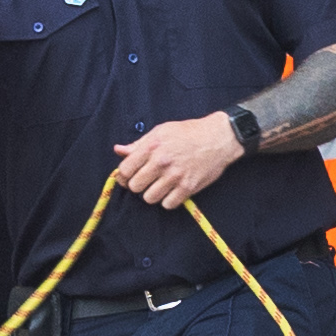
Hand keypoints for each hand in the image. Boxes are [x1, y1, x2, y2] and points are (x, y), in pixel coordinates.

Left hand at [112, 113, 243, 209]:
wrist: (217, 138)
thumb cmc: (188, 133)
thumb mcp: (160, 132)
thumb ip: (138, 144)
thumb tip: (118, 150)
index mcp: (151, 146)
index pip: (125, 170)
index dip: (124, 176)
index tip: (129, 176)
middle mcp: (161, 162)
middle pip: (135, 187)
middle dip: (138, 185)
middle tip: (146, 180)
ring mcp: (175, 176)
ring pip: (149, 198)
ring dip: (152, 194)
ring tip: (159, 185)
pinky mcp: (188, 187)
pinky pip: (168, 204)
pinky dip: (168, 200)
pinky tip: (171, 191)